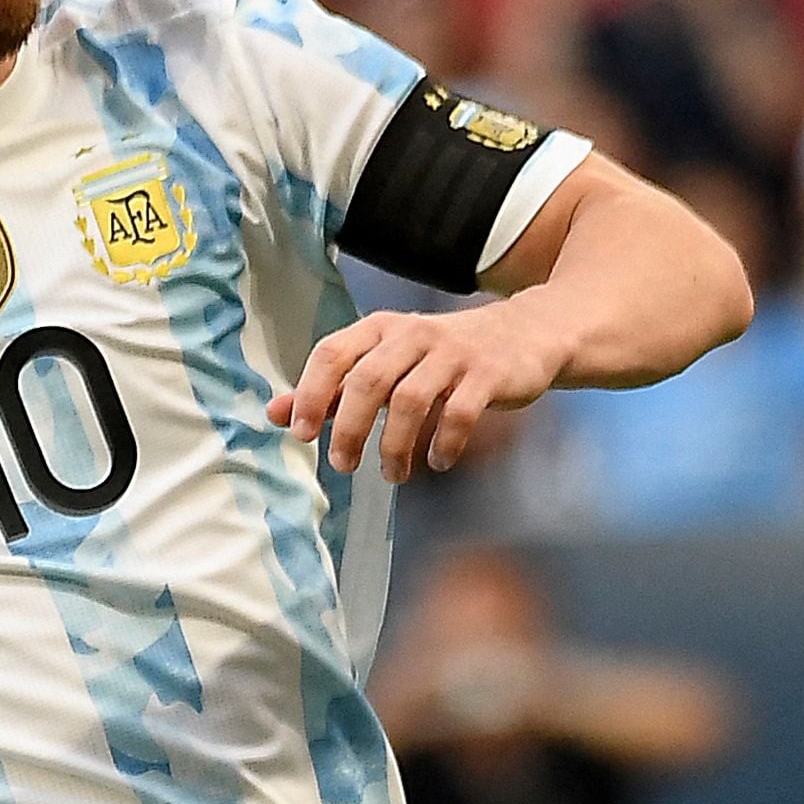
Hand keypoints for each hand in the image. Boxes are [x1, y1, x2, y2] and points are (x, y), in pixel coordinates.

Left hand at [269, 297, 571, 482]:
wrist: (528, 334)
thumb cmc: (445, 357)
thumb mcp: (389, 363)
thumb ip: (336, 387)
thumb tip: (275, 413)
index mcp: (382, 330)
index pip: (332, 353)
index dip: (311, 394)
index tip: (302, 435)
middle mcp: (414, 335)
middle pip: (368, 380)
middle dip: (349, 428)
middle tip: (342, 465)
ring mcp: (453, 354)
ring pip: (409, 401)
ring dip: (393, 446)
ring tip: (392, 474)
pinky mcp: (488, 375)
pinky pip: (458, 414)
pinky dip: (443, 445)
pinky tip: (437, 461)